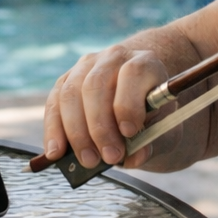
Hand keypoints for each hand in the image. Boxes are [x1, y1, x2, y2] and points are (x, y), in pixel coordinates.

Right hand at [42, 45, 178, 169]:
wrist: (138, 99)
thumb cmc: (153, 115)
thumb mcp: (163, 127)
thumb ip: (152, 141)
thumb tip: (133, 157)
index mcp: (145, 62)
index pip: (133, 73)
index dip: (128, 103)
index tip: (129, 132)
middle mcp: (113, 57)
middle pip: (96, 85)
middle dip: (100, 126)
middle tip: (109, 157)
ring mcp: (85, 66)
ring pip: (70, 94)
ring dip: (77, 133)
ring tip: (89, 160)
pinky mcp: (65, 81)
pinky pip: (53, 104)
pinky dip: (54, 131)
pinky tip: (56, 153)